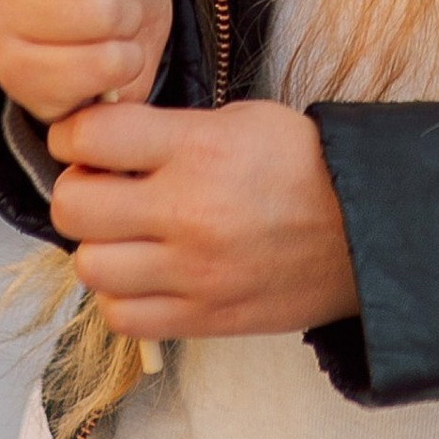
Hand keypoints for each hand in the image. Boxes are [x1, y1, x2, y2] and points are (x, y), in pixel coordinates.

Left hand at [46, 96, 358, 339]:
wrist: (364, 231)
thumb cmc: (301, 165)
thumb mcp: (240, 120)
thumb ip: (170, 130)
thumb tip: (106, 141)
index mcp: (198, 148)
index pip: (92, 135)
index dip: (73, 131)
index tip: (82, 137)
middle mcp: (187, 211)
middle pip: (74, 206)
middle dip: (77, 188)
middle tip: (99, 185)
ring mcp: (192, 273)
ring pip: (89, 266)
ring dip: (97, 245)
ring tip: (122, 233)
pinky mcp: (201, 318)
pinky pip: (122, 316)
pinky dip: (121, 295)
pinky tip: (142, 274)